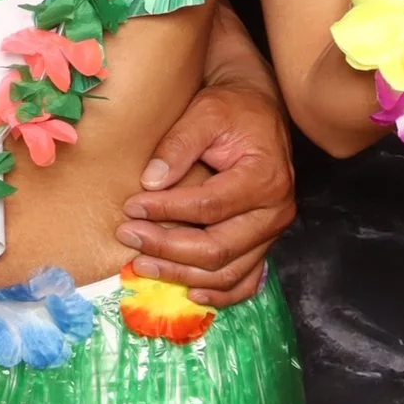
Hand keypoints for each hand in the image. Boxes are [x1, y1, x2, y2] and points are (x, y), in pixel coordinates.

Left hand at [115, 80, 298, 305]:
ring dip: (182, 275)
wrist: (258, 112)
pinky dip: (219, 293)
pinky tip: (188, 292)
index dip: (167, 211)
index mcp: (264, 177)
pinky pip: (245, 280)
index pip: (209, 206)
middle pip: (218, 247)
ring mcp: (272, 232)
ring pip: (227, 272)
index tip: (131, 207)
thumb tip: (150, 182)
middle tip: (129, 237)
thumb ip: (178, 145)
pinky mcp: (264, 243)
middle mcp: (275, 212)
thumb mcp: (205, 112)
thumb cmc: (232, 110)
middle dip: (167, 248)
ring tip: (142, 265)